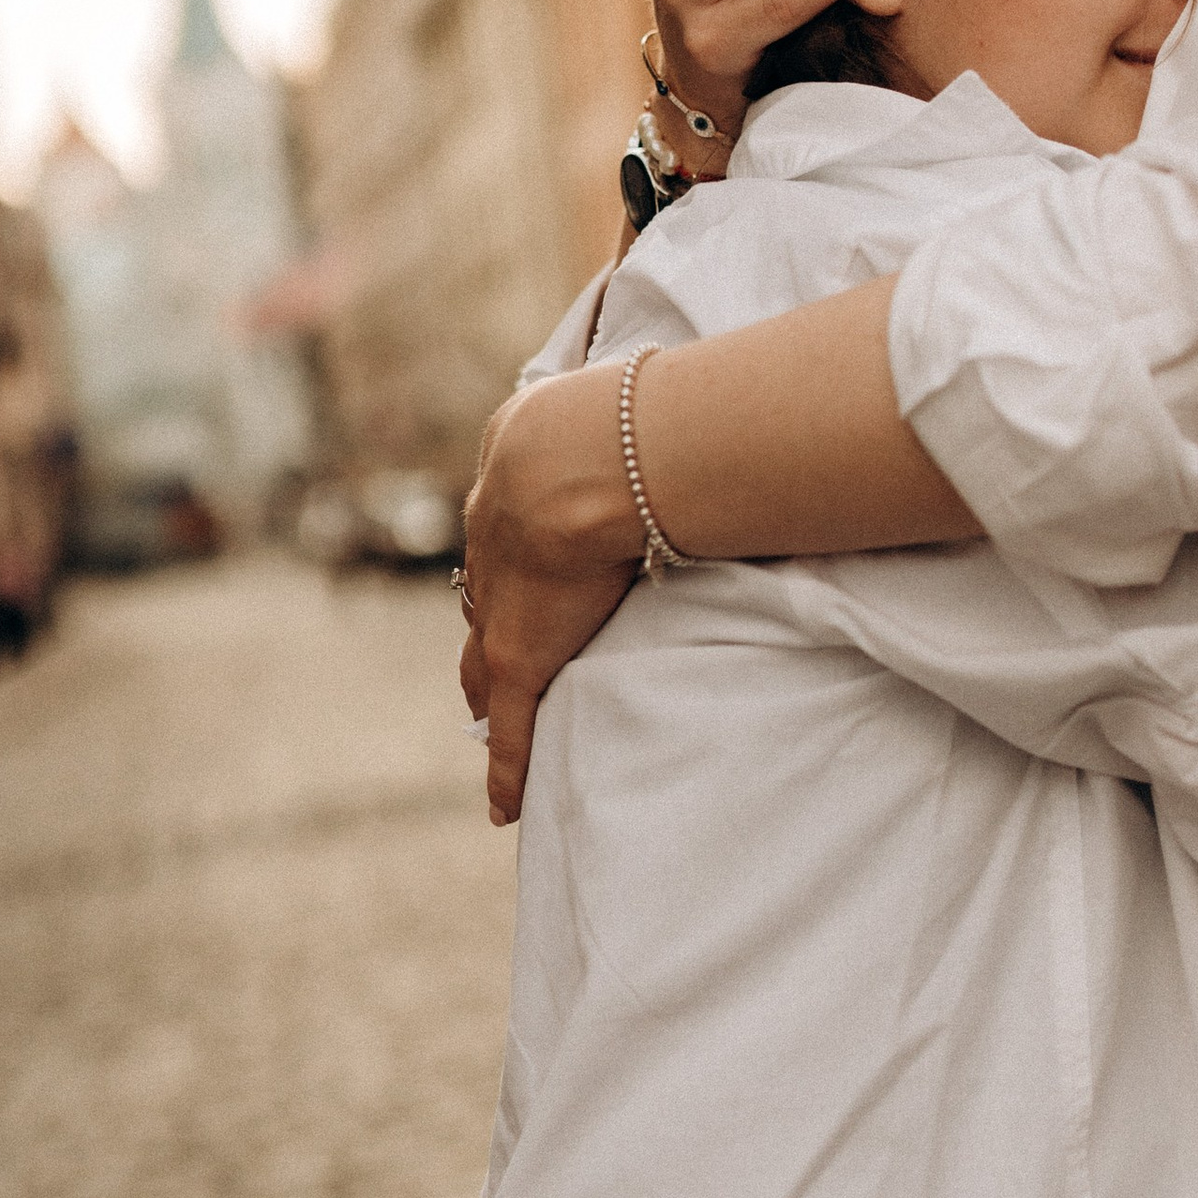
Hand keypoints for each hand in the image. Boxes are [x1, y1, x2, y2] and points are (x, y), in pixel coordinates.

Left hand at [459, 366, 642, 824]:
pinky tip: (506, 808)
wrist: (575, 461)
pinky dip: (508, 772)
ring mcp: (501, 613)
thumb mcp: (618, 399)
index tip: (517, 582)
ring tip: (488, 721)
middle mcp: (492, 551)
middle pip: (480, 604)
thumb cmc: (611, 421)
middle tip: (484, 661)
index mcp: (515, 487)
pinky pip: (510, 733)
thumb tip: (717, 390)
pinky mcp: (518, 664)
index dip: (512, 565)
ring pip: (482, 666)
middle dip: (482, 629)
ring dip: (486, 693)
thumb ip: (650, 407)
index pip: (506, 540)